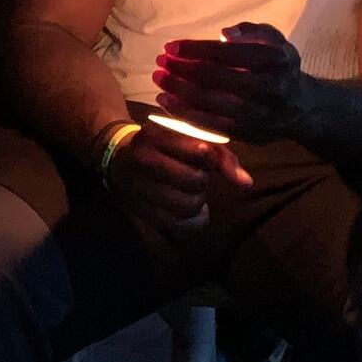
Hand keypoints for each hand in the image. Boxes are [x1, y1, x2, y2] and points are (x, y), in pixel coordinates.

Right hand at [105, 120, 252, 234]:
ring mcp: (138, 187)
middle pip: (195, 181)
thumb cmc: (162, 145)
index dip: (210, 159)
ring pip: (187, 206)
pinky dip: (190, 221)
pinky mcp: (139, 211)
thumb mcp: (186, 137)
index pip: (201, 152)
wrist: (116, 157)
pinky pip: (179, 226)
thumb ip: (220, 156)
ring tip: (188, 193)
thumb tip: (246, 183)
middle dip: (201, 182)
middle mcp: (143, 159)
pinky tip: (187, 211)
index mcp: (156, 135)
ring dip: (196, 202)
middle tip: (194, 177)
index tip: (204, 159)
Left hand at [154, 22, 309, 143]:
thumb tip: (224, 34)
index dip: (195, 49)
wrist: (300, 107)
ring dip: (179, 91)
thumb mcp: (273, 40)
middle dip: (182, 69)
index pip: (228, 53)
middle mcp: (270, 89)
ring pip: (211, 104)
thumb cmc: (277, 66)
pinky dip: (184, 114)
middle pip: (217, 79)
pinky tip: (166, 100)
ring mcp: (259, 115)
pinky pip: (211, 126)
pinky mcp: (249, 134)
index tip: (170, 46)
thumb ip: (250, 31)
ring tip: (158, 78)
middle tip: (160, 61)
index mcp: (276, 60)